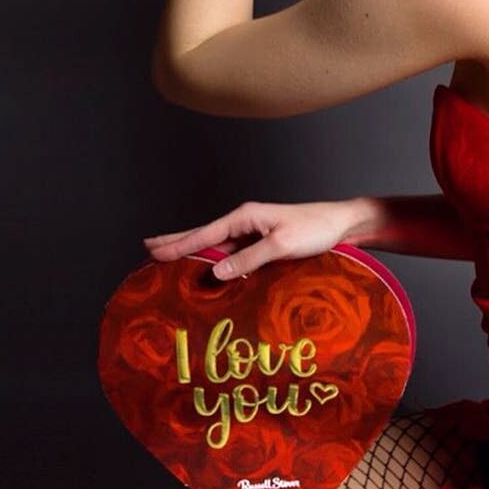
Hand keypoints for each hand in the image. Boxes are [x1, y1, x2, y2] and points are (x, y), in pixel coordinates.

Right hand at [142, 199, 370, 279]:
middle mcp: (246, 221)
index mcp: (246, 216)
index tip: (153, 251)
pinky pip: (232, 252)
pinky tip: (208, 267)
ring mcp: (253, 232)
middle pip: (204, 234)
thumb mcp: (282, 244)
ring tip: (167, 255)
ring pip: (216, 244)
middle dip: (176, 240)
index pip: (206, 233)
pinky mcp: (263, 243)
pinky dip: (215, 259)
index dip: (179, 244)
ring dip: (193, 250)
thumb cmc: (315, 229)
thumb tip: (216, 272)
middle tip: (147, 248)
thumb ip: (249, 259)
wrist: (341, 224)